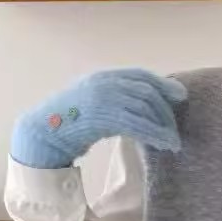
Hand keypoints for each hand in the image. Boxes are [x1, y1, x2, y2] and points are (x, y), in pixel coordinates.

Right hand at [11, 68, 186, 169]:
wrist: (41, 134)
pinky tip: (166, 145)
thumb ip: (114, 101)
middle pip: (146, 91)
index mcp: (101, 77)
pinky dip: (156, 134)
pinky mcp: (102, 116)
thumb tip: (143, 107)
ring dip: (163, 126)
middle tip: (174, 129)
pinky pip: (137, 123)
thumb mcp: (93, 105)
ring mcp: (102, 97)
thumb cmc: (67, 125)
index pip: (139, 75)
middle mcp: (103, 82)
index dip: (162, 84)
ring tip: (173, 142)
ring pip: (144, 107)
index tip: (180, 95)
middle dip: (165, 110)